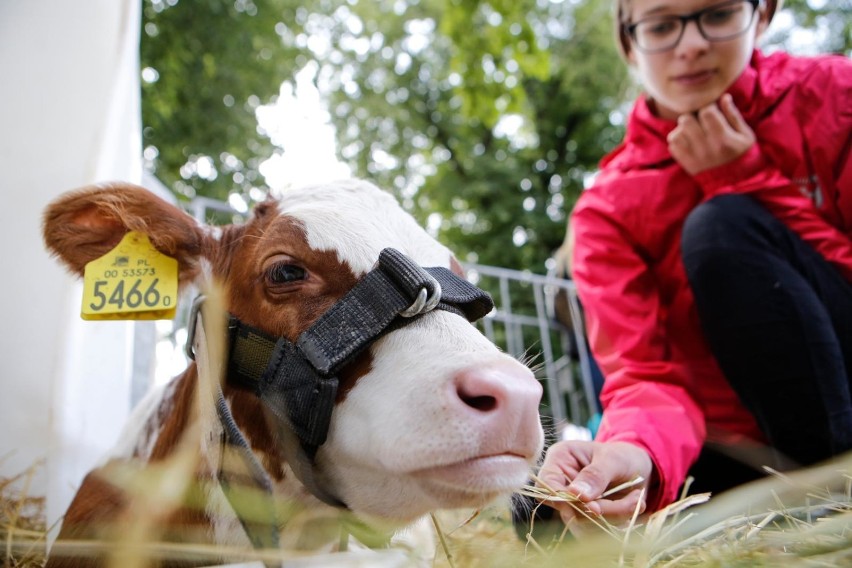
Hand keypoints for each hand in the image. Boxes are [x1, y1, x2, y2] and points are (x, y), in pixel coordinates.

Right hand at [537, 440, 652, 530]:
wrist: (638, 468)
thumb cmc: (622, 455)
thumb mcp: (613, 459)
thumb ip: (595, 475)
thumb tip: (576, 494)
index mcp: (559, 461)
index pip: (545, 485)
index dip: (562, 499)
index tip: (594, 507)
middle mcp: (561, 484)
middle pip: (567, 509)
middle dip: (602, 510)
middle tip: (634, 500)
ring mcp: (573, 504)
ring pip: (583, 525)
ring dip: (615, 517)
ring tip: (637, 499)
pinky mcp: (586, 520)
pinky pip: (597, 531)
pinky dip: (619, 522)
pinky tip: (634, 505)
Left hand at [667, 94, 755, 175]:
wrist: (734, 182)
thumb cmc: (742, 154)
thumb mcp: (745, 134)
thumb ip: (733, 115)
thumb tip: (724, 97)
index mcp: (723, 137)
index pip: (706, 112)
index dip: (708, 108)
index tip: (712, 112)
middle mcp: (706, 147)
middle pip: (686, 120)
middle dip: (692, 116)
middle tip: (700, 122)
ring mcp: (693, 156)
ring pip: (676, 133)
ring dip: (683, 129)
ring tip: (693, 132)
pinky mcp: (685, 163)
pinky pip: (672, 146)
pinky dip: (677, 141)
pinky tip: (688, 142)